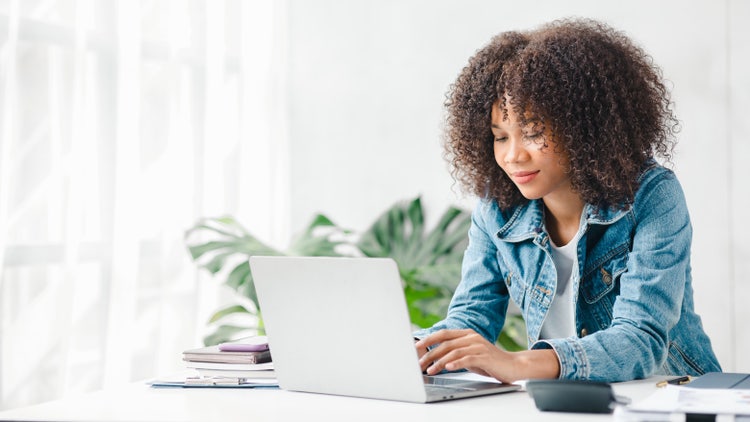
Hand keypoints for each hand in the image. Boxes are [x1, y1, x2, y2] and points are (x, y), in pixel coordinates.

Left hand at [415, 328, 559, 382]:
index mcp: (467, 334)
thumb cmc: (490, 361)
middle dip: (430, 354)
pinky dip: (456, 363)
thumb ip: (456, 353)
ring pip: (454, 351)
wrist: (513, 365)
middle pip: (445, 343)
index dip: (429, 339)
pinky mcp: (485, 356)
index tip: (416, 347)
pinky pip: (467, 359)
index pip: (444, 334)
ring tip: (430, 370)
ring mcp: (478, 345)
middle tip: (419, 363)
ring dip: (439, 361)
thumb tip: (436, 357)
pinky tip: (447, 368)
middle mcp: (471, 337)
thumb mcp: (469, 354)